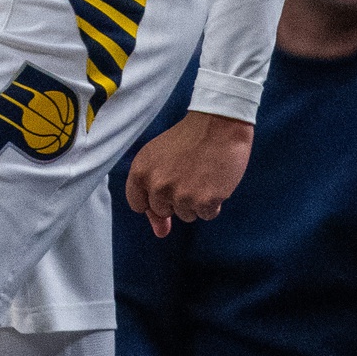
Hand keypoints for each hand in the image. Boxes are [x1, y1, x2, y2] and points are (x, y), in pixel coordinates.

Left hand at [124, 110, 252, 236]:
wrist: (218, 124)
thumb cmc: (189, 139)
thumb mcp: (160, 159)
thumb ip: (153, 195)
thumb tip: (160, 233)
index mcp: (140, 171)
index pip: (138, 204)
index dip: (152, 200)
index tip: (165, 189)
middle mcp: (156, 185)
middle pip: (163, 212)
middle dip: (175, 200)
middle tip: (188, 174)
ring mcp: (180, 195)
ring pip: (186, 215)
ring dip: (196, 201)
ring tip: (202, 175)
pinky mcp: (204, 201)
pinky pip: (207, 215)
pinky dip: (213, 203)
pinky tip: (215, 181)